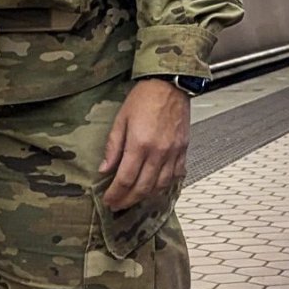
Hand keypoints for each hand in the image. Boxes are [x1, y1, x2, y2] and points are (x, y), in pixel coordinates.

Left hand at [100, 78, 190, 211]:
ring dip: (146, 196)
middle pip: (142, 188)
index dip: (115, 194)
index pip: (125, 179)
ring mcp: (173, 152)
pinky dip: (165, 185)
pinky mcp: (183, 150)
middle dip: (128, 200)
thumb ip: (113, 146)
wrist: (170, 83)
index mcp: (139, 144)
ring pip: (160, 186)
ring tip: (134, 198)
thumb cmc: (145, 97)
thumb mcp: (121, 119)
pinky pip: (176, 175)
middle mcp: (158, 152)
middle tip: (118, 205)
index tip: (108, 200)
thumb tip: (104, 169)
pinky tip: (156, 186)